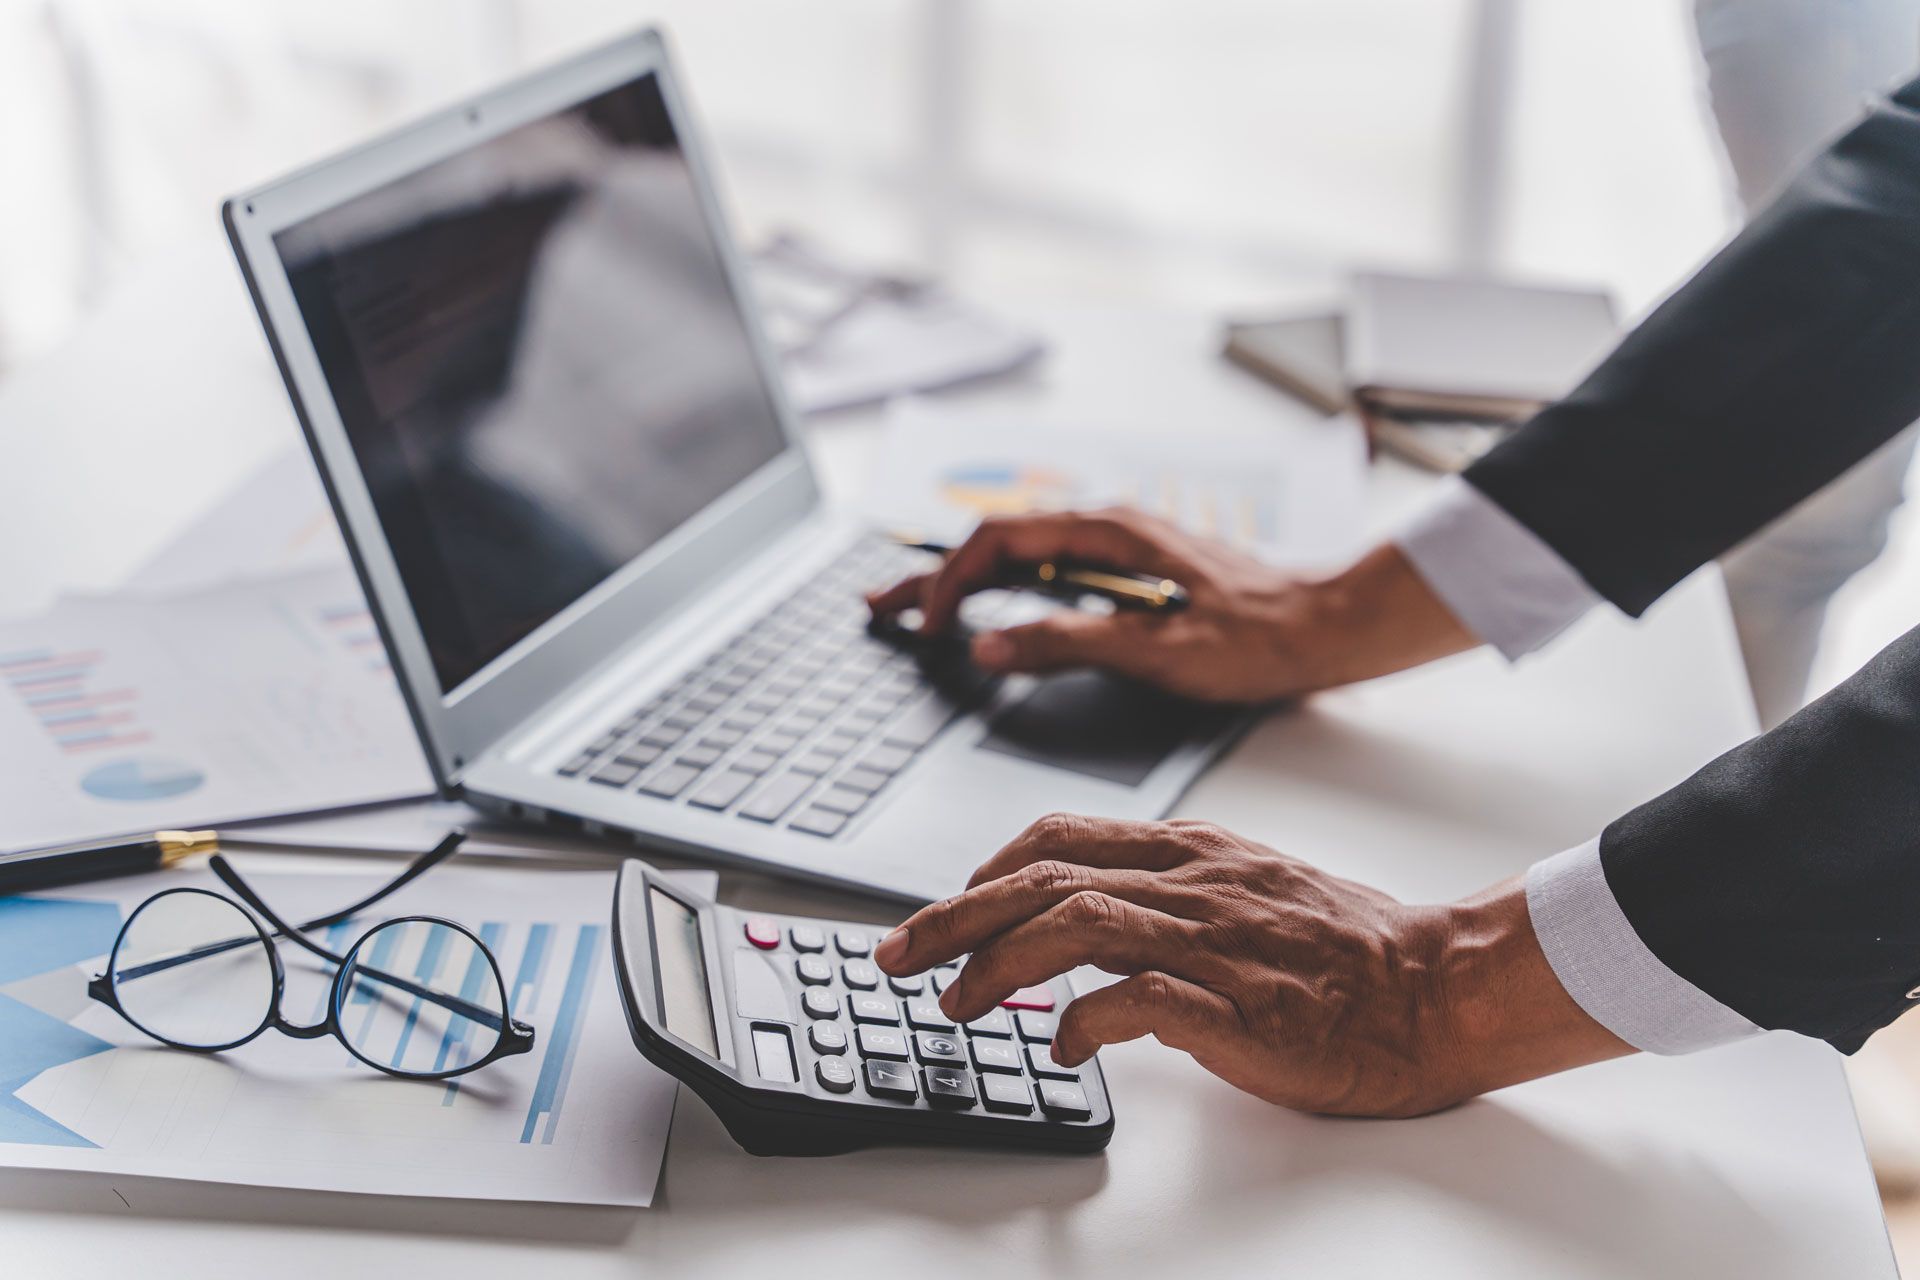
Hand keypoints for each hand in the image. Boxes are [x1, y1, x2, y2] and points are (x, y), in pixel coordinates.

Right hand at [867, 508, 1475, 702]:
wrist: (1332, 627)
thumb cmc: (1262, 637)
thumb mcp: (1158, 650)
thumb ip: (1067, 642)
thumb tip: (990, 648)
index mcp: (1109, 532)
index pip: (998, 542)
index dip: (951, 583)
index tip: (928, 628)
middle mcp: (1108, 528)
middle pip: (997, 543)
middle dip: (934, 574)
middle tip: (878, 606)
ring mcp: (1120, 549)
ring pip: (1020, 556)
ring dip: (964, 581)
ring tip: (915, 609)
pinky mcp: (1132, 573)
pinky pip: (1048, 571)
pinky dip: (1004, 589)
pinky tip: (989, 611)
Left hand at [873, 813, 1629, 1117]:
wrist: (1436, 986)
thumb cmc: (1344, 946)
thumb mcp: (1242, 889)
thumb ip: (1163, 897)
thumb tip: (1082, 932)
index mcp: (1191, 849)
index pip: (1059, 836)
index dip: (984, 869)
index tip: (946, 905)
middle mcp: (1192, 882)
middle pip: (1042, 878)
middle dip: (953, 916)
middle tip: (896, 954)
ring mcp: (1215, 941)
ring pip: (1074, 925)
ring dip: (997, 965)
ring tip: (958, 1003)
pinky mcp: (1240, 1007)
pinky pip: (1139, 999)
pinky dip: (1083, 1019)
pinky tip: (1061, 1045)